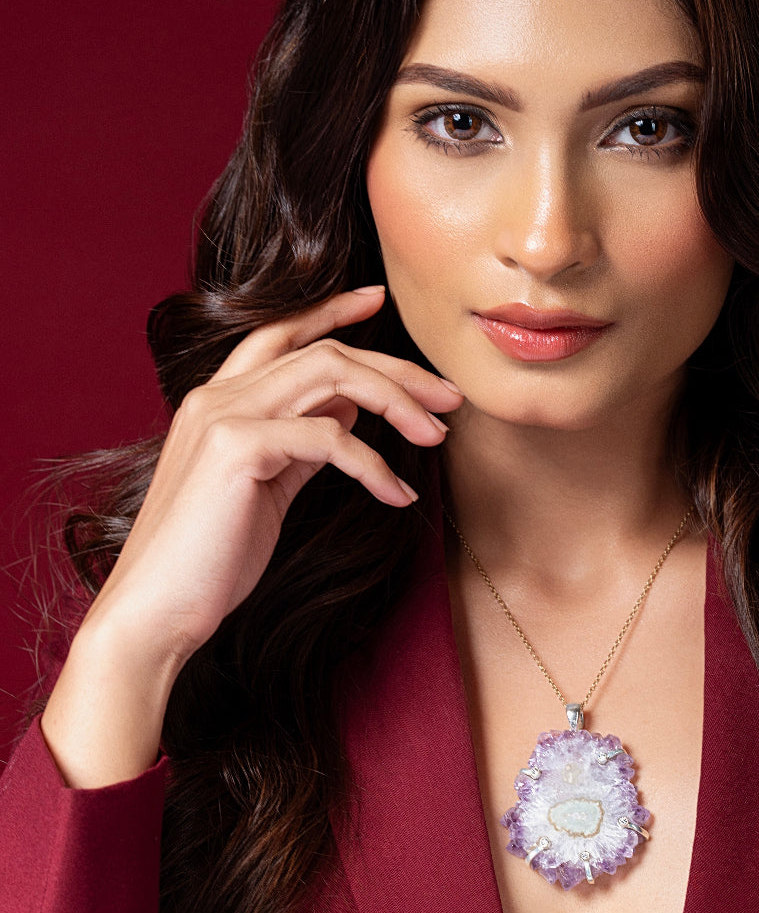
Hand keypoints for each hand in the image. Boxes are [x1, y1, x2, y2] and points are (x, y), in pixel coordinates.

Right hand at [80, 284, 463, 665]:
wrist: (154, 613)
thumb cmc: (209, 560)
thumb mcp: (266, 487)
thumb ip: (300, 443)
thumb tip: (348, 408)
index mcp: (216, 400)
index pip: (278, 332)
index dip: (329, 311)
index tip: (377, 299)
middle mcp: (217, 396)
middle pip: (324, 352)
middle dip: (396, 369)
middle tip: (449, 396)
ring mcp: (225, 416)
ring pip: (332, 375)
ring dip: (397, 402)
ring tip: (437, 435)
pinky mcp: (239, 448)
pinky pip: (330, 437)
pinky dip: (375, 465)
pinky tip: (399, 496)